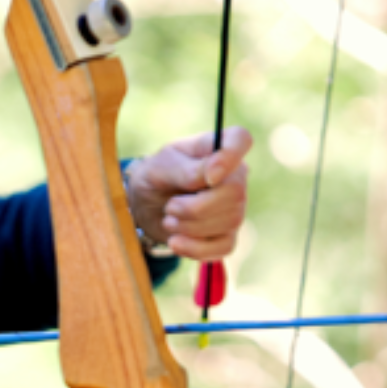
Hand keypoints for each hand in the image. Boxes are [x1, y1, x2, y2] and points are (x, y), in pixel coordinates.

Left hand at [125, 128, 252, 261]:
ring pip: (229, 221)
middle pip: (235, 193)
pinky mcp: (228, 235)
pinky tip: (176, 241)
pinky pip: (223, 247)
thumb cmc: (156, 177)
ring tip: (169, 219)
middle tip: (170, 207)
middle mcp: (235, 176)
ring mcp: (236, 207)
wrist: (146, 207)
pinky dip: (194, 248)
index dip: (229, 157)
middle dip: (195, 207)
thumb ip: (186, 170)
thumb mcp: (161, 167)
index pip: (240, 139)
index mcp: (219, 148)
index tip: (208, 177)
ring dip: (189, 226)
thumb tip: (213, 175)